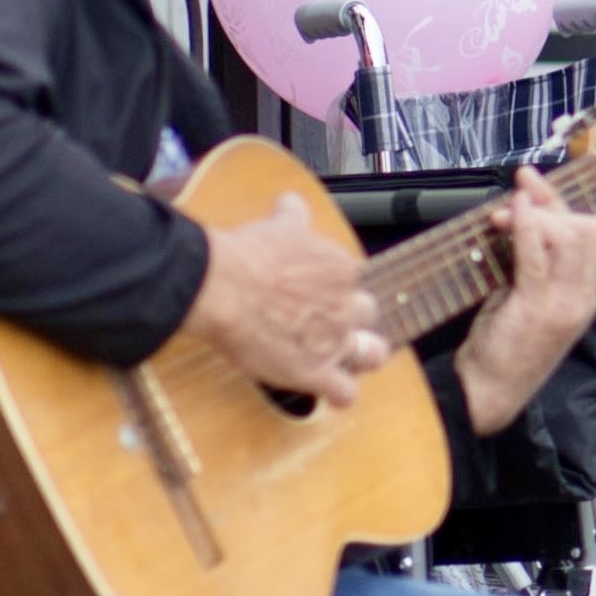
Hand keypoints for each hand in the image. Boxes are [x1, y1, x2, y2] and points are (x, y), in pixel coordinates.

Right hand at [187, 206, 378, 411]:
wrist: (224, 287)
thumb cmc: (247, 255)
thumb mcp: (278, 225)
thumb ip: (292, 214)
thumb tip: (291, 201)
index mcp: (342, 269)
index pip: (354, 281)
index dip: (338, 289)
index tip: (322, 293)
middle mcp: (346, 305)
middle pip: (367, 314)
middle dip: (355, 321)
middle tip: (335, 327)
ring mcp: (336, 340)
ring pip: (371, 354)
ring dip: (362, 358)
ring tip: (346, 362)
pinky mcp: (316, 372)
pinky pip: (344, 392)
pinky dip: (339, 395)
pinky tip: (330, 394)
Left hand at [451, 172, 595, 434]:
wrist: (487, 395)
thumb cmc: (499, 353)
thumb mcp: (520, 303)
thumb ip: (528, 267)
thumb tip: (520, 222)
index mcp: (583, 297)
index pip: (591, 237)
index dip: (563, 206)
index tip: (531, 189)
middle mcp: (581, 297)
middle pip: (588, 229)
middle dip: (552, 205)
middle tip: (515, 202)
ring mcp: (564, 303)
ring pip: (568, 235)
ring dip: (534, 214)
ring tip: (503, 216)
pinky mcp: (538, 306)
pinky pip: (537, 253)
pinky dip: (525, 227)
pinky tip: (508, 219)